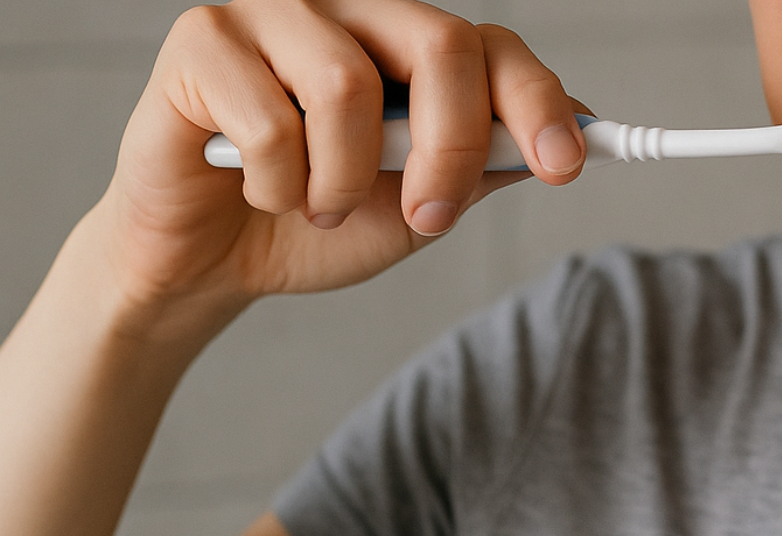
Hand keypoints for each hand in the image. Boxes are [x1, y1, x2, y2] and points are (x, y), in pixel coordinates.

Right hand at [91, 0, 586, 324]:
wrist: (212, 261)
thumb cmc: (316, 221)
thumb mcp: (419, 207)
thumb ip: (484, 165)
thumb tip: (575, 129)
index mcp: (406, 44)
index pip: (492, 46)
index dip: (536, 102)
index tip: (565, 167)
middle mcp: (348, 12)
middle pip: (439, 44)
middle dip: (451, 147)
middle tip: (427, 218)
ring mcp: (273, 15)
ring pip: (349, 83)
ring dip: (344, 180)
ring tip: (320, 209)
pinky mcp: (202, 41)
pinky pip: (268, 121)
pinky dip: (277, 185)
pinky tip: (261, 192)